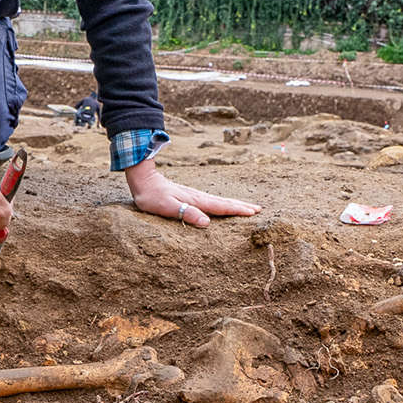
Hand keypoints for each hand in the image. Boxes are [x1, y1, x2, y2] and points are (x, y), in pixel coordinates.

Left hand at [123, 158, 259, 227]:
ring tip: (248, 207)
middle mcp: (198, 197)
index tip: (253, 212)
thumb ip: (186, 213)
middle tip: (259, 209)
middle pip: (224, 202)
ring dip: (235, 204)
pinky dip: (223, 203)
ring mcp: (194, 195)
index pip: (221, 206)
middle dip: (242, 206)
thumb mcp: (166, 207)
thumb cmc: (151, 196)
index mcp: (196, 200)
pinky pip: (212, 201)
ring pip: (219, 200)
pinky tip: (223, 206)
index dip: (237, 210)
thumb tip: (207, 222)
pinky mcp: (190, 196)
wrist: (143, 180)